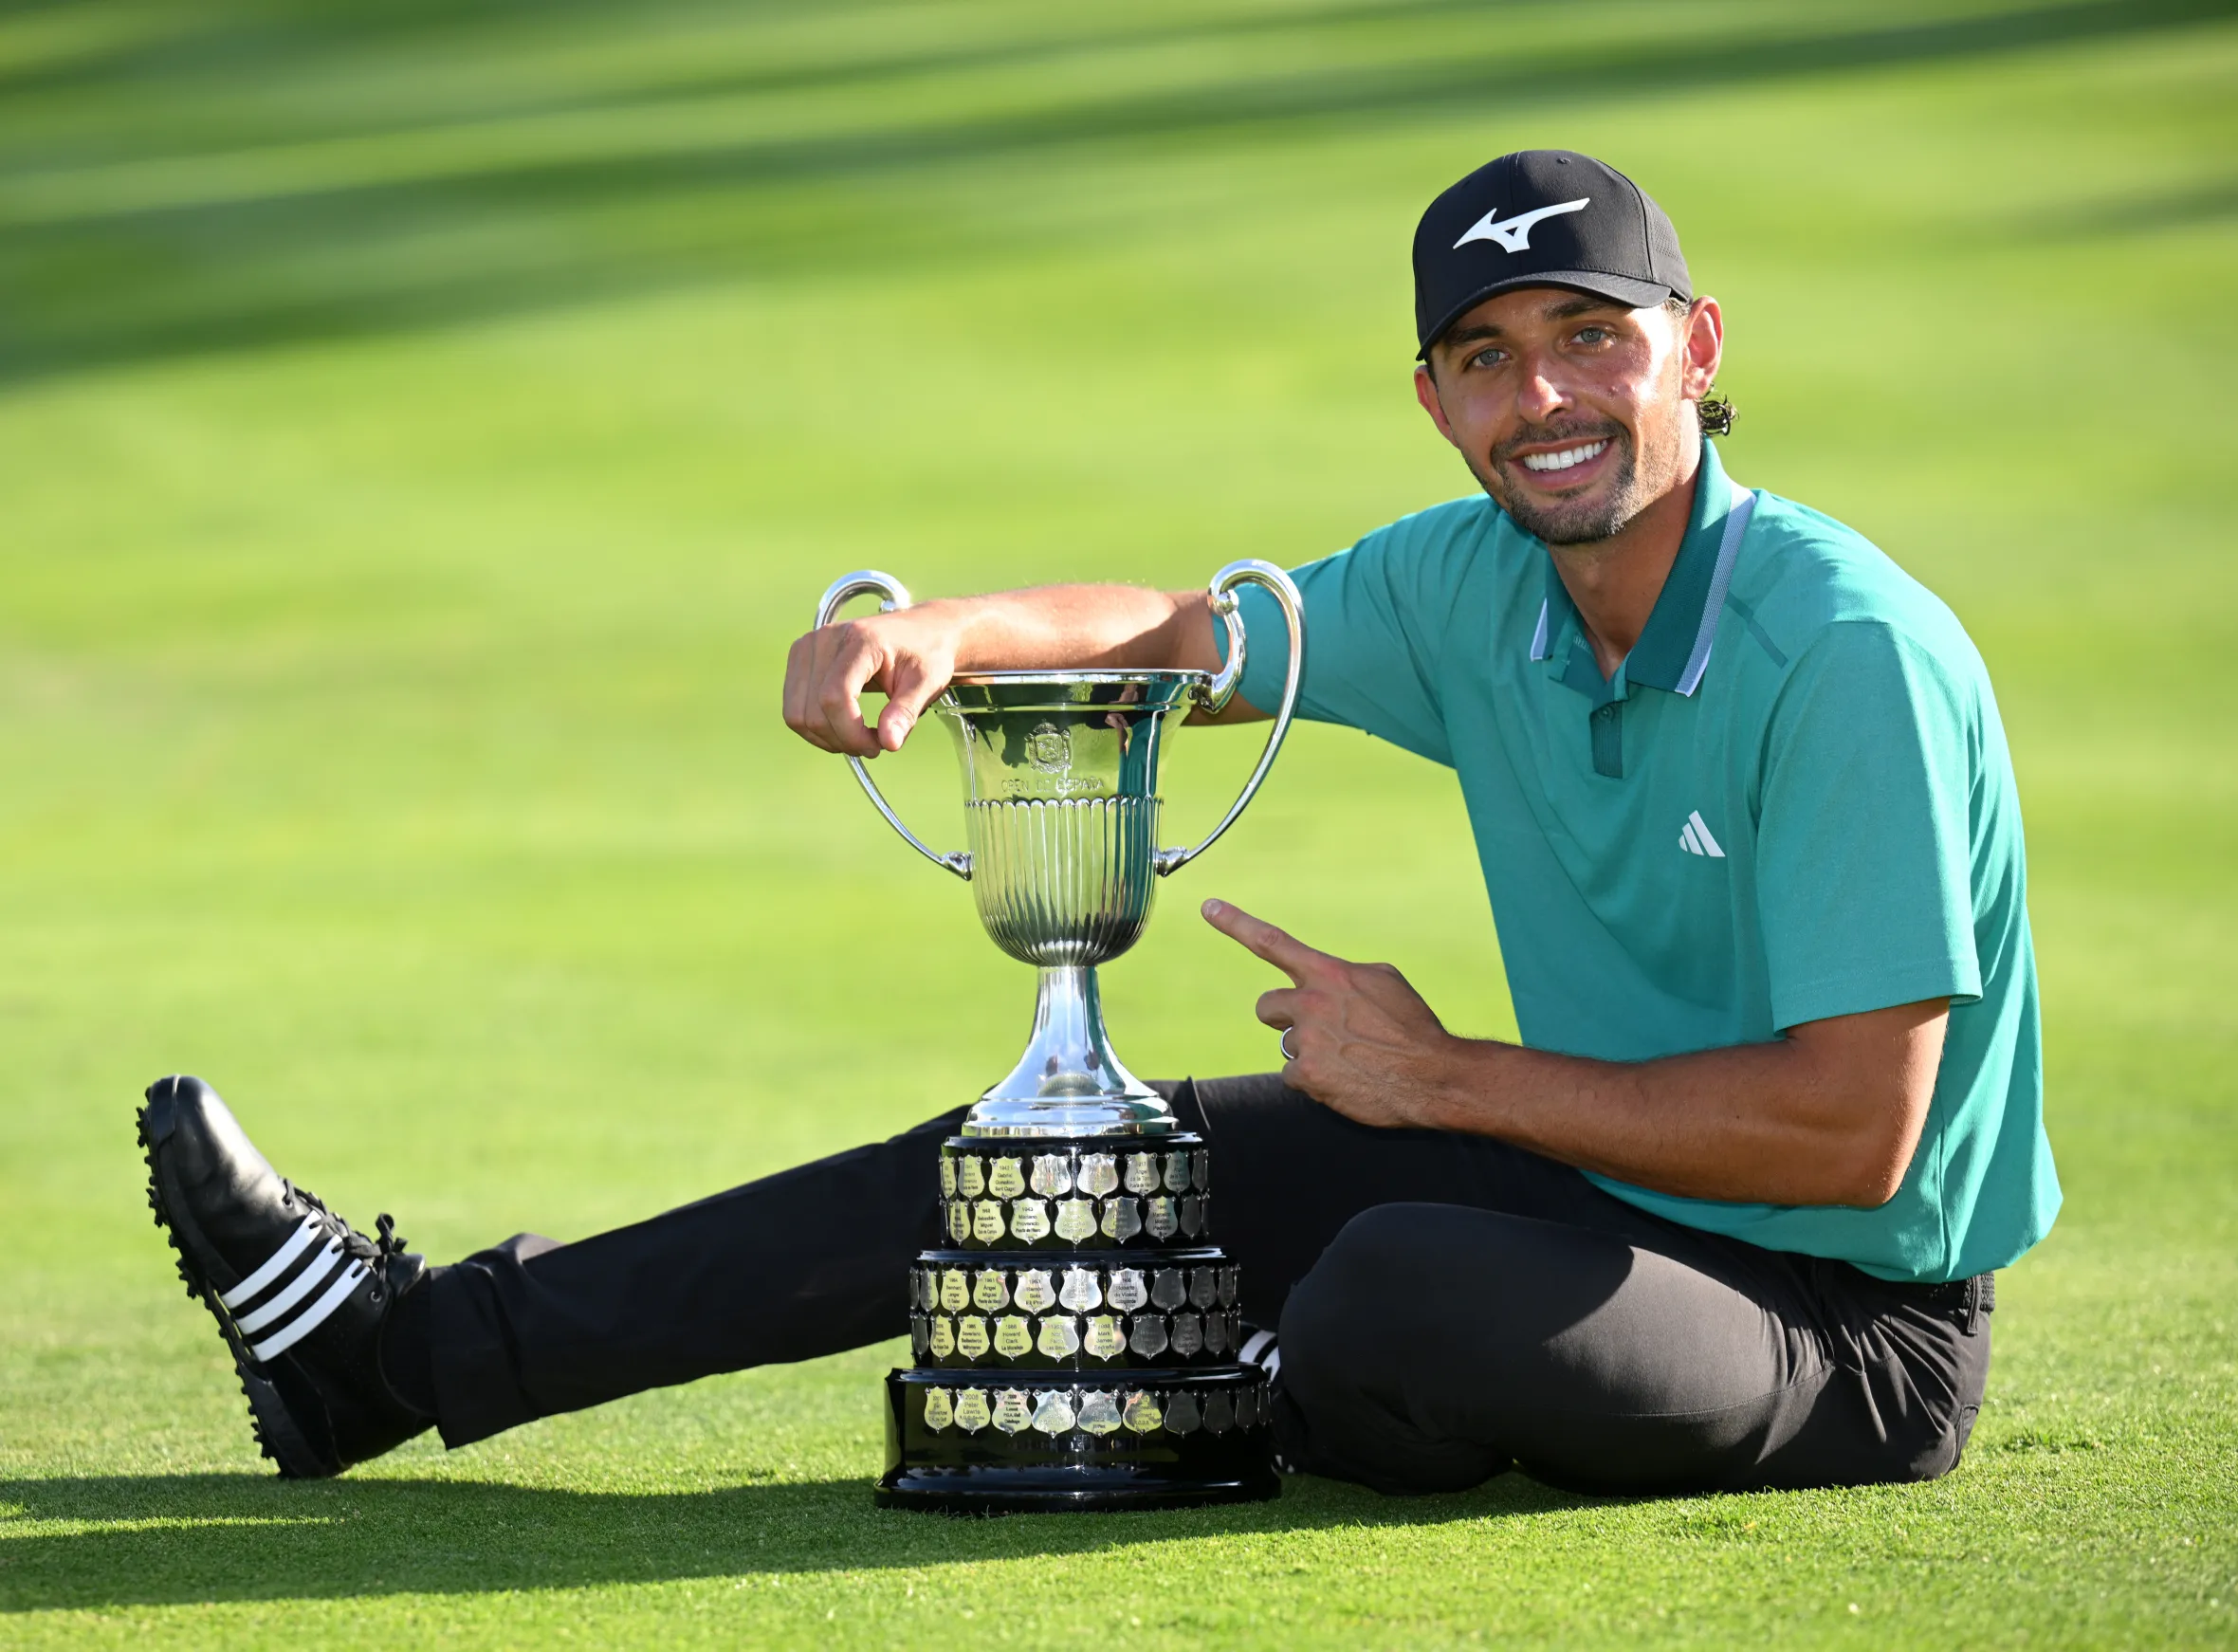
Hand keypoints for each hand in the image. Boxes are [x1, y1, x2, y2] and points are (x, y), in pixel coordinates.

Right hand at [782, 603, 961, 757]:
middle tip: (873, 745)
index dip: (851, 733)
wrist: (920, 630)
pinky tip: (843, 726)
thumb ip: (905, 713)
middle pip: (813, 710)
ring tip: (859, 737)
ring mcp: (808, 646)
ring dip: (826, 737)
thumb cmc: (926, 654)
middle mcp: (827, 638)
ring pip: (797, 714)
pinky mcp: (800, 657)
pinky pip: (794, 708)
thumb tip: (888, 743)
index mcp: (862, 640)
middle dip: (842, 740)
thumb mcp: (926, 683)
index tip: (878, 747)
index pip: (836, 696)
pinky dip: (816, 727)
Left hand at [1201, 898, 1459, 1128]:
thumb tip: (1326, 983)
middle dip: (1284, 1017)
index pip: (1273, 943)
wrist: (1432, 1075)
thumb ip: (1346, 977)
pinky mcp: (1306, 1075)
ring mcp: (1305, 1039)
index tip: (1208, 907)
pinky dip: (1314, 1080)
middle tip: (1317, 1029)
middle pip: (1267, 1006)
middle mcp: (1311, 1002)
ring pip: (1287, 1044)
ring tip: (1349, 1057)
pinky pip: (1293, 1075)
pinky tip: (1344, 1078)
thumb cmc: (1413, 1027)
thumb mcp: (1385, 982)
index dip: (1236, 923)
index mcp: (1330, 973)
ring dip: (1310, 1051)